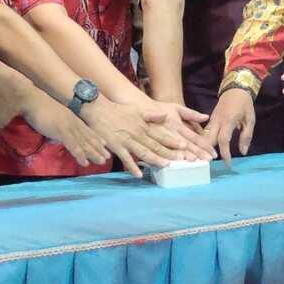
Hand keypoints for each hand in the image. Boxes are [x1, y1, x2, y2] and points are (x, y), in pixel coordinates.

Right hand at [20, 92, 109, 170]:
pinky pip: (73, 145)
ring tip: (102, 162)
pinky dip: (80, 155)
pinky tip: (85, 162)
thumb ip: (58, 125)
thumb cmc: (38, 107)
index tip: (104, 145)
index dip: (96, 138)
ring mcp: (69, 127)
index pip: (87, 130)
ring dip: (93, 153)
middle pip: (89, 137)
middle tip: (108, 157)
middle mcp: (73, 123)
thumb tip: (58, 134)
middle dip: (98, 148)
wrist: (32, 100)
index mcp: (71, 118)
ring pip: (84, 143)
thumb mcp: (53, 117)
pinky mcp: (62, 131)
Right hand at [81, 97, 202, 177]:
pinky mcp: (116, 146)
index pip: (161, 134)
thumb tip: (165, 115)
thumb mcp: (137, 110)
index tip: (184, 146)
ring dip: (155, 159)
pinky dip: (132, 166)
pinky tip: (139, 174)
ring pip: (143, 151)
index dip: (173, 141)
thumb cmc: (118, 110)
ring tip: (166, 165)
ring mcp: (127, 140)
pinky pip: (125, 158)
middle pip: (155, 145)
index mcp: (143, 125)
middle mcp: (137, 133)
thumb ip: (151, 115)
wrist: (98, 109)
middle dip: (169, 152)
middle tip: (182, 159)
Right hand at [204, 87, 255, 166]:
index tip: (228, 164)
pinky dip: (205, 141)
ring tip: (206, 160)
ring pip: (205, 136)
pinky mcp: (210, 119)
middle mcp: (217, 121)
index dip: (225, 153)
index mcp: (228, 121)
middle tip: (211, 165)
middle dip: (208, 152)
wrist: (235, 88)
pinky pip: (206, 132)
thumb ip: (246, 136)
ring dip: (205, 148)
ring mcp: (212, 119)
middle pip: (209, 139)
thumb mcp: (250, 120)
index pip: (224, 140)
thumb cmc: (244, 104)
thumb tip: (243, 152)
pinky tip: (204, 149)